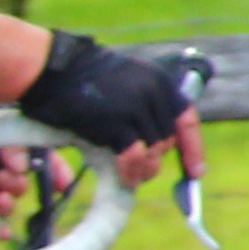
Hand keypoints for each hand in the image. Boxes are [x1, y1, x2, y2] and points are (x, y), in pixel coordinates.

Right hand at [21, 32, 210, 184]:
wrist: (52, 69)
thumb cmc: (81, 80)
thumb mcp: (125, 82)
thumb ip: (145, 104)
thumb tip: (158, 143)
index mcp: (159, 82)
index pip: (186, 120)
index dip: (192, 148)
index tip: (196, 171)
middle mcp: (153, 93)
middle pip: (167, 140)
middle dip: (157, 160)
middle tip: (143, 172)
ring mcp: (135, 107)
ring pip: (153, 151)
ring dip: (145, 170)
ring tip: (134, 179)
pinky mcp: (115, 123)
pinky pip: (132, 156)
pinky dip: (130, 172)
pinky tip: (125, 180)